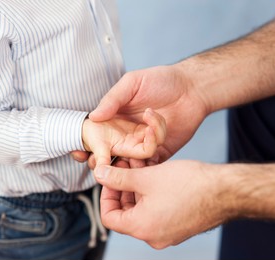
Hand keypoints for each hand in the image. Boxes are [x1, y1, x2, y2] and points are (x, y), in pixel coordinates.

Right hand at [89, 65, 208, 162]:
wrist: (192, 87)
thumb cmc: (161, 80)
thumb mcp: (132, 83)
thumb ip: (112, 99)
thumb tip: (93, 117)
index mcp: (117, 121)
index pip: (98, 141)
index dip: (88, 150)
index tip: (81, 154)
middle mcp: (128, 136)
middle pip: (112, 157)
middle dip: (107, 162)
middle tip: (111, 152)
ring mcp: (144, 145)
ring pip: (133, 162)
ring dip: (136, 151)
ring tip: (149, 122)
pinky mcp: (162, 152)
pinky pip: (151, 165)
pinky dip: (150, 158)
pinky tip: (156, 131)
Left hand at [95, 160, 229, 248]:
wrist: (226, 191)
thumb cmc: (190, 184)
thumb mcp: (147, 177)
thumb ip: (119, 178)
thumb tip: (100, 174)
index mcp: (142, 228)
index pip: (109, 217)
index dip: (106, 194)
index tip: (112, 177)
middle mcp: (153, 236)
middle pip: (126, 213)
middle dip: (123, 187)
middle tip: (127, 166)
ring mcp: (168, 233)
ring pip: (142, 210)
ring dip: (138, 188)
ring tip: (143, 165)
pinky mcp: (180, 226)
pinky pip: (157, 211)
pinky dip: (152, 195)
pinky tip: (156, 174)